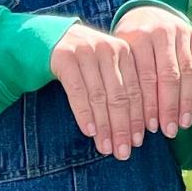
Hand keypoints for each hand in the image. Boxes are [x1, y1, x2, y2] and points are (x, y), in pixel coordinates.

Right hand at [49, 22, 144, 159]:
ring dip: (104, 126)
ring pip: (100, 96)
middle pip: (120, 95)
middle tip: (124, 152)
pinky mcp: (65, 58)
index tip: (139, 142)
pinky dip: (84, 113)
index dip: (139, 117)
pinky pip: (77, 91)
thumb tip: (140, 130)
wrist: (50, 38)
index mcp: (126, 51)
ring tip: (107, 148)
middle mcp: (109, 50)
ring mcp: (87, 52)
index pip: (138, 90)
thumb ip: (123, 90)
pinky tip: (90, 132)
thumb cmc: (86, 62)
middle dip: (123, 127)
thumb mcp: (108, 68)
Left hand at [113, 4, 191, 138]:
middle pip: (168, 76)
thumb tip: (124, 122)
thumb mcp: (120, 55)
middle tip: (170, 131)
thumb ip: (124, 80)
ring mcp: (181, 32)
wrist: (147, 13)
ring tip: (184, 123)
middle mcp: (161, 32)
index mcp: (139, 37)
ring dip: (186, 101)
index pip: (146, 78)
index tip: (151, 129)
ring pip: (186, 71)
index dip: (149, 105)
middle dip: (169, 107)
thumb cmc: (128, 43)